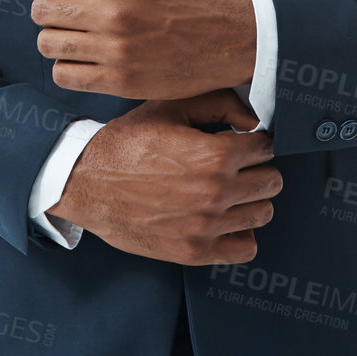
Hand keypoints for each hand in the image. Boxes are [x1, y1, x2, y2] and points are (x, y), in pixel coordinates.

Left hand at [26, 0, 256, 100]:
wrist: (228, 35)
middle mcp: (112, 13)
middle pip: (42, 12)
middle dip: (47, 9)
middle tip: (66, 10)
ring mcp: (115, 50)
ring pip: (49, 45)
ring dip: (55, 38)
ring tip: (76, 34)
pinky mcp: (121, 81)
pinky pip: (65, 76)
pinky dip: (67, 66)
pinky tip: (85, 57)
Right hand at [46, 87, 282, 265]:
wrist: (85, 181)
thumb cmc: (127, 142)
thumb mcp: (170, 107)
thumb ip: (220, 104)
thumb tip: (253, 119)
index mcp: (214, 154)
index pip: (266, 147)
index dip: (254, 141)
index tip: (241, 143)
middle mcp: (215, 192)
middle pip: (271, 181)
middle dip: (257, 169)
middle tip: (237, 165)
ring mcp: (205, 226)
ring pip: (262, 213)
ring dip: (250, 199)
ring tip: (229, 191)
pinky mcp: (193, 251)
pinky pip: (245, 248)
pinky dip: (241, 233)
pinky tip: (224, 219)